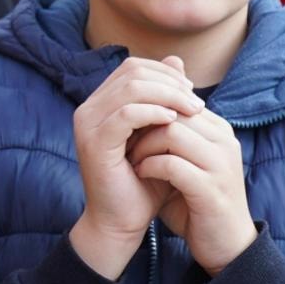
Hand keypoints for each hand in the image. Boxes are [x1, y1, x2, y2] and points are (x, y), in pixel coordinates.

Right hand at [66, 57, 200, 277]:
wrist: (122, 222)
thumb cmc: (142, 181)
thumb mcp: (159, 134)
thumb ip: (165, 99)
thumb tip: (177, 61)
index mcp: (101, 104)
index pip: (133, 68)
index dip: (165, 73)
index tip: (191, 91)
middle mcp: (89, 109)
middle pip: (132, 72)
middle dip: (170, 82)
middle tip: (196, 102)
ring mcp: (88, 124)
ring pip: (131, 88)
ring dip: (168, 95)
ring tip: (191, 110)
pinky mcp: (94, 142)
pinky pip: (126, 113)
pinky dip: (153, 112)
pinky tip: (173, 121)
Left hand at [128, 76, 256, 273]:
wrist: (225, 246)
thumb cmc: (196, 204)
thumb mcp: (181, 164)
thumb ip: (164, 140)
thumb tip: (132, 114)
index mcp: (217, 130)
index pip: (177, 99)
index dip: (147, 110)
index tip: (126, 126)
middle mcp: (223, 140)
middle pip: (173, 110)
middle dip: (141, 124)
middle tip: (122, 140)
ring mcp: (220, 164)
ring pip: (172, 133)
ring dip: (142, 145)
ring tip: (130, 158)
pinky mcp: (211, 189)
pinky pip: (172, 165)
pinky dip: (149, 166)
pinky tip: (140, 174)